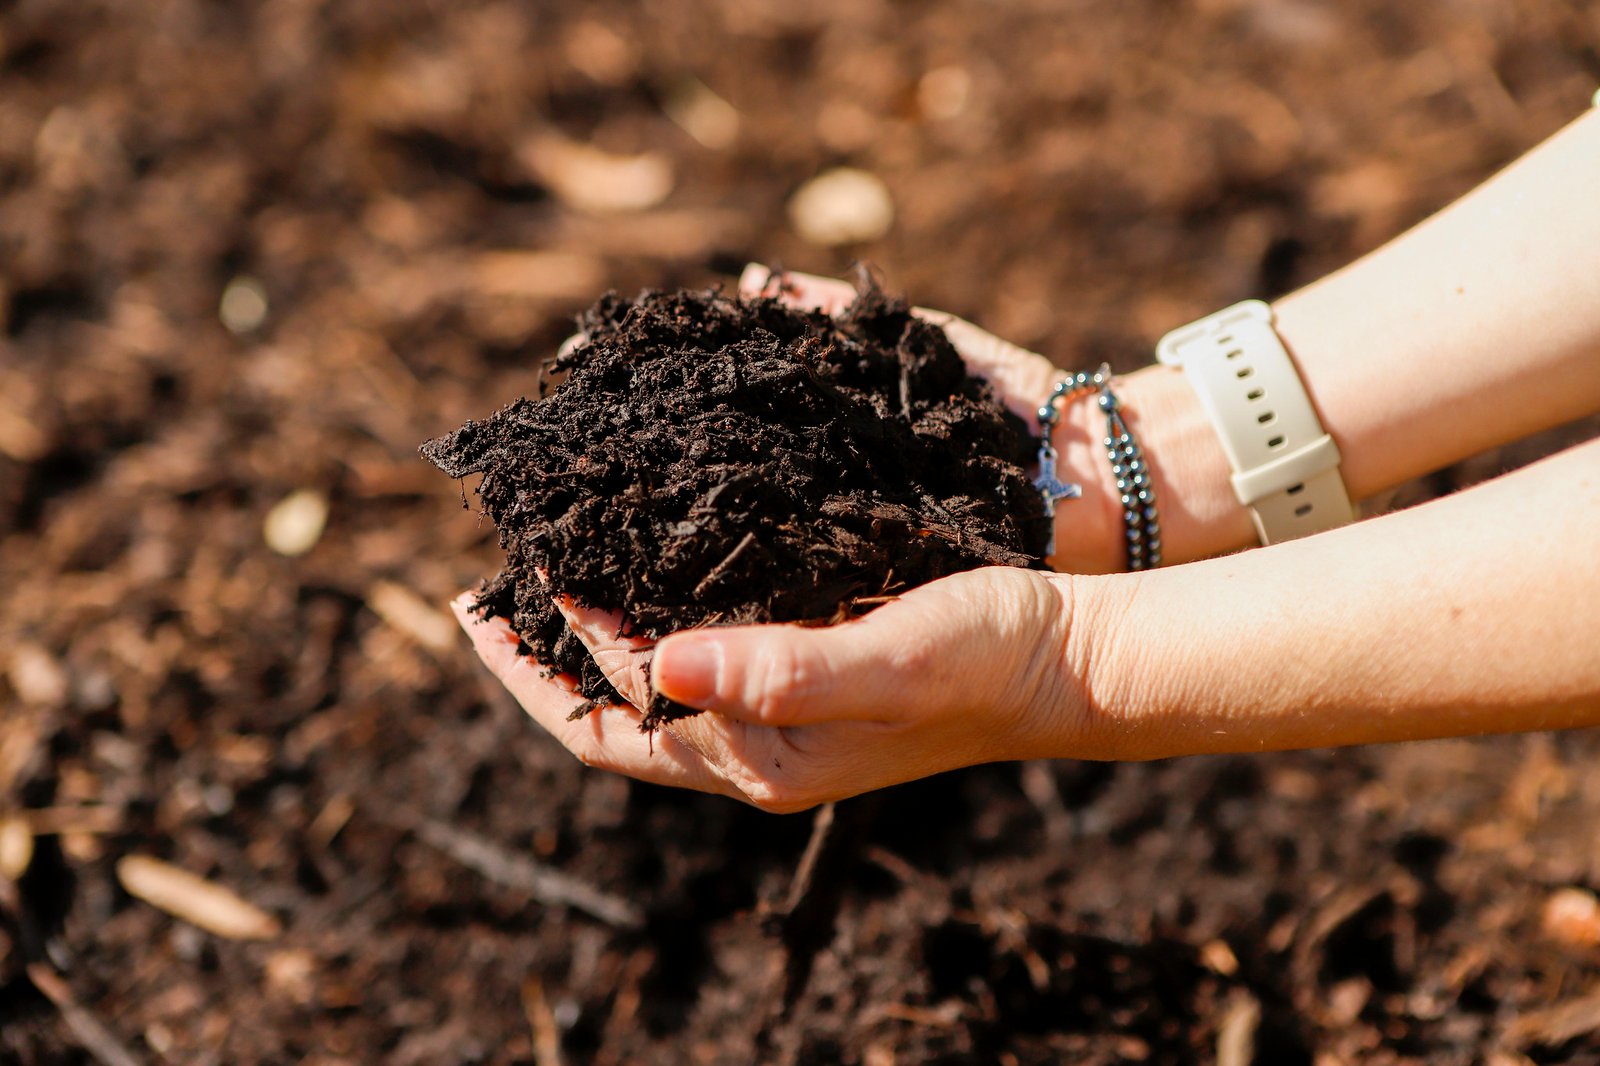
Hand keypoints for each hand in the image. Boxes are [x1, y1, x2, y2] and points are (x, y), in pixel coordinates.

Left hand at [449, 265, 1115, 808]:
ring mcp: (783, 705)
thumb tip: (656, 665)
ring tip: (543, 569)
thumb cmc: (987, 658)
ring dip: (593, 630)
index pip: (608, 725)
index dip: (534, 671)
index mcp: (761, 754)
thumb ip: (778, 671)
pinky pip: (703, 647)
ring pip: (654, 677)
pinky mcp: (810, 663)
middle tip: (484, 589)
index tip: (484, 596)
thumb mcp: (886, 661)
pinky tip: (647, 561)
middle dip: (541, 658)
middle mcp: (759, 740)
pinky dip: (656, 608)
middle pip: (614, 712)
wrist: (1068, 656)